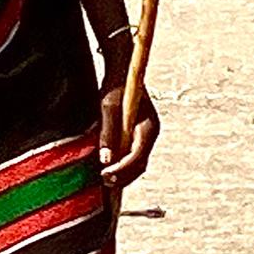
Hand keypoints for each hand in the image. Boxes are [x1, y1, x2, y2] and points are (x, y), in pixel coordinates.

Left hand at [97, 73, 159, 189]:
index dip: (122, 169)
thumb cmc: (115, 86)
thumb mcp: (108, 105)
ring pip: (136, 164)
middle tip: (104, 181)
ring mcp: (144, 137)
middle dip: (123, 176)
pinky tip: (107, 169)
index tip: (105, 174)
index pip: (138, 156)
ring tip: (104, 179)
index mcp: (149, 127)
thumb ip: (108, 132)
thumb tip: (106, 159)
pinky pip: (131, 157)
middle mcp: (150, 135)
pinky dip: (121, 166)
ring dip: (122, 174)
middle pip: (140, 164)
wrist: (122, 71)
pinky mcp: (136, 137)